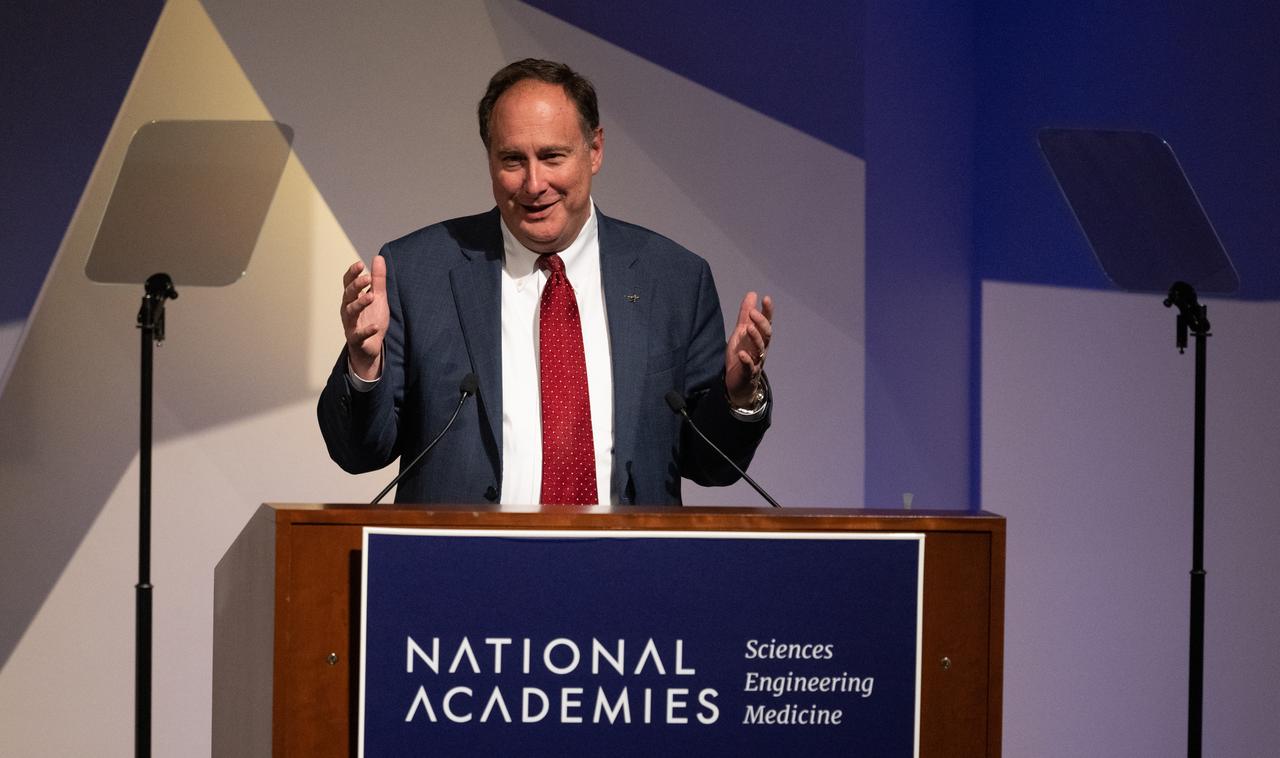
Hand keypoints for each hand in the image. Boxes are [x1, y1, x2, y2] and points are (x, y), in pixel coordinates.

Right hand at [341, 255, 388, 379]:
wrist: (370, 347)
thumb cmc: (371, 319)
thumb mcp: (378, 297)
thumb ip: (378, 279)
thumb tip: (378, 257)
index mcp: (352, 298)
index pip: (348, 283)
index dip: (352, 274)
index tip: (360, 264)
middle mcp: (348, 309)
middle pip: (348, 295)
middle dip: (356, 285)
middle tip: (367, 278)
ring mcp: (350, 324)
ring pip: (351, 312)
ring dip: (360, 304)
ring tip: (371, 297)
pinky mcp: (356, 339)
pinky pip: (359, 335)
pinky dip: (366, 330)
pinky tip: (375, 327)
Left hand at [725, 291, 772, 406]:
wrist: (738, 382)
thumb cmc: (741, 354)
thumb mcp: (741, 332)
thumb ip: (745, 314)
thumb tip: (752, 294)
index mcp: (759, 337)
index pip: (767, 322)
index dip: (767, 311)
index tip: (766, 298)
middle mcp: (761, 348)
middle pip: (766, 334)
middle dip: (761, 323)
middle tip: (753, 313)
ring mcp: (756, 361)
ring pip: (760, 348)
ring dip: (755, 338)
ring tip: (748, 328)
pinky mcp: (748, 373)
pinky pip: (750, 367)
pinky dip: (746, 360)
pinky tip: (742, 354)